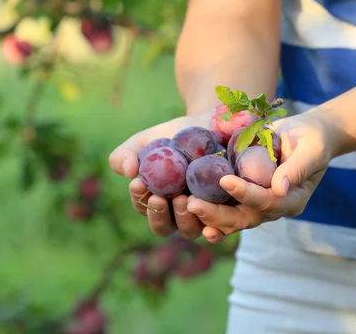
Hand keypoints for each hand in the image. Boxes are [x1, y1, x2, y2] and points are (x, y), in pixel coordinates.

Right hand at [108, 109, 225, 239]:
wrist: (209, 123)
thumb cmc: (172, 136)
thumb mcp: (146, 141)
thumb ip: (126, 154)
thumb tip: (127, 171)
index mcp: (157, 202)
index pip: (144, 209)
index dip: (139, 200)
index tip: (138, 184)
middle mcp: (179, 214)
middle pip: (165, 227)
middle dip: (160, 215)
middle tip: (162, 197)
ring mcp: (204, 215)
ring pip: (191, 230)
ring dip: (185, 219)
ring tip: (184, 199)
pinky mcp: (229, 211)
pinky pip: (222, 227)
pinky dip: (215, 230)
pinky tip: (211, 225)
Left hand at [186, 112, 335, 242]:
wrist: (307, 134)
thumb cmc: (312, 138)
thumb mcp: (311, 149)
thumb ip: (297, 169)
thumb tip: (279, 189)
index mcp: (292, 201)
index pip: (266, 203)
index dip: (246, 194)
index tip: (225, 181)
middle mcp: (272, 208)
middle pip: (243, 218)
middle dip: (217, 215)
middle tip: (193, 204)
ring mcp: (256, 204)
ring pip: (230, 218)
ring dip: (207, 216)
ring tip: (185, 207)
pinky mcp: (243, 195)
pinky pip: (224, 206)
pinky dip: (206, 208)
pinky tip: (185, 205)